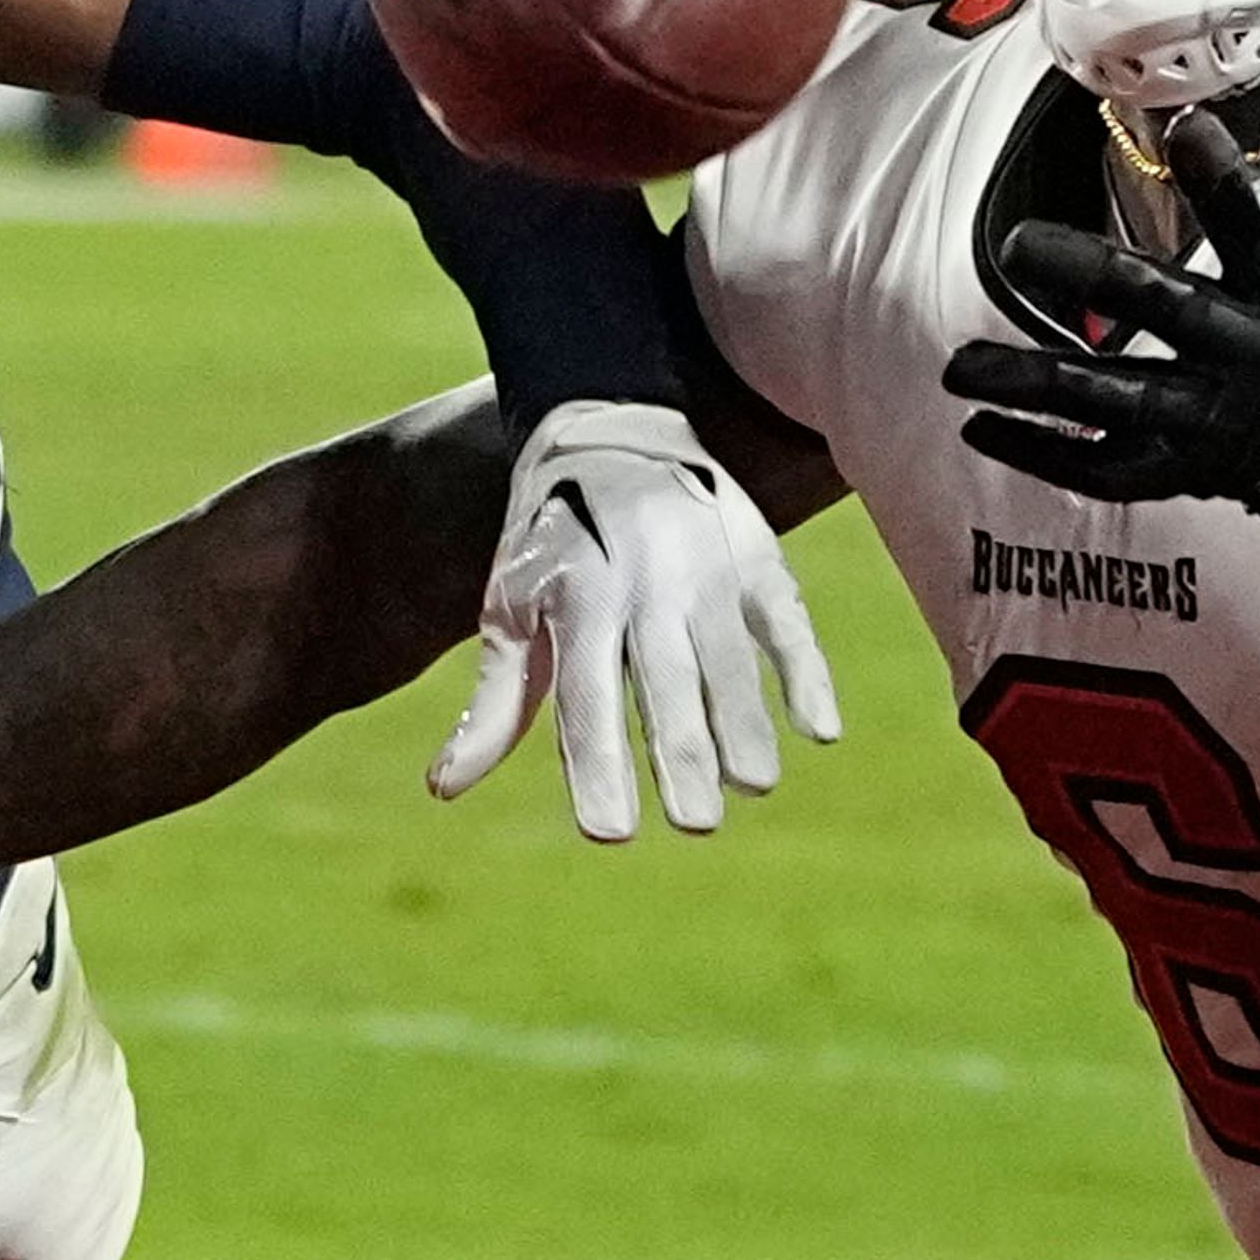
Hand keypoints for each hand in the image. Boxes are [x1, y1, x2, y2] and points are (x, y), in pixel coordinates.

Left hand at [428, 400, 840, 839]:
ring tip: (751, 787)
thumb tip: (442, 790)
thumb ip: (493, 706)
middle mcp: (642, 579)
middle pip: (666, 685)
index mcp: (574, 598)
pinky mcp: (756, 551)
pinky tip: (817, 730)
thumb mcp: (510, 611)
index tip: (608, 833)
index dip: (598, 766)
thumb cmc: (550, 546)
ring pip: (731, 659)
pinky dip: (806, 673)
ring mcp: (706, 563)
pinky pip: (787, 620)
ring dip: (743, 727)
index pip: (587, 698)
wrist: (607, 426)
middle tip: (694, 826)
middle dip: (681, 759)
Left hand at [942, 23, 1259, 531]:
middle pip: (1168, 308)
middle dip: (1092, 276)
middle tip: (1019, 244)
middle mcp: (1258, 351)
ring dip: (1035, 383)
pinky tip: (983, 427)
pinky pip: (1111, 469)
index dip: (1223, 175)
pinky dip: (1047, 453)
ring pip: (1120, 400)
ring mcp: (1222, 419)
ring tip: (960, 364)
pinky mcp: (1194, 469)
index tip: (1189, 126)